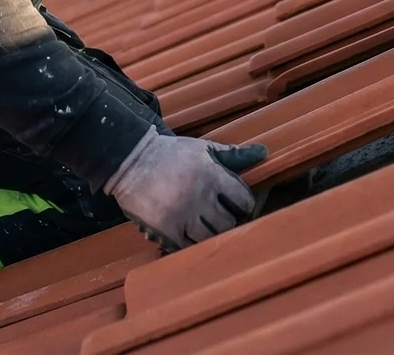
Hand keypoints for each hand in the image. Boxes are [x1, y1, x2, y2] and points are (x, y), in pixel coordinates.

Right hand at [104, 128, 266, 250]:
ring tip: (205, 226)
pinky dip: (190, 242)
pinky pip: (187, 245)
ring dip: (210, 233)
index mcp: (212, 174)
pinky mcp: (166, 228)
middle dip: (228, 221)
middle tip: (222, 218)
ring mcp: (182, 214)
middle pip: (228, 222)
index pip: (244, 199)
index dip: (245, 204)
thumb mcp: (203, 148)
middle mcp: (200, 195)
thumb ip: (233, 154)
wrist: (130, 160)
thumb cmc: (171, 154)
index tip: (239, 206)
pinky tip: (189, 233)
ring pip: (210, 237)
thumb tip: (263, 152)